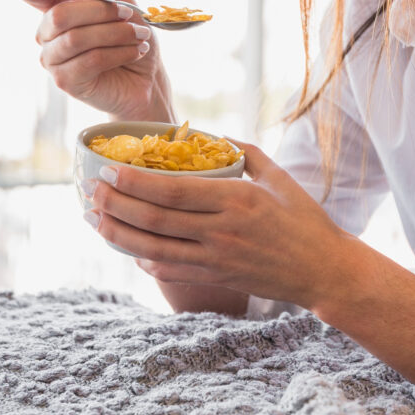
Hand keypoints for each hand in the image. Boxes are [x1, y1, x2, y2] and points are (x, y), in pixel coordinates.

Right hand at [15, 0, 174, 121]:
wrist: (147, 75)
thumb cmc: (130, 34)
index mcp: (53, 7)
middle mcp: (46, 33)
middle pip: (59, 15)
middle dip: (101, 12)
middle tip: (130, 14)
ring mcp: (52, 59)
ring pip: (75, 39)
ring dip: (116, 33)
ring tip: (139, 35)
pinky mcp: (65, 81)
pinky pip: (90, 61)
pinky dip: (119, 53)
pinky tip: (136, 51)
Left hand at [82, 141, 357, 310]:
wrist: (323, 271)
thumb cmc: (304, 219)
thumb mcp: (277, 177)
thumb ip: (242, 152)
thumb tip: (212, 135)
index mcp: (235, 200)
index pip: (171, 191)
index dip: (133, 183)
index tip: (109, 170)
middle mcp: (221, 232)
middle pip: (154, 220)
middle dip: (115, 206)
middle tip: (90, 192)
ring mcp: (215, 260)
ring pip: (153, 250)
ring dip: (118, 235)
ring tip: (94, 220)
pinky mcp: (215, 280)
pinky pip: (169, 272)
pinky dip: (143, 260)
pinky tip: (128, 248)